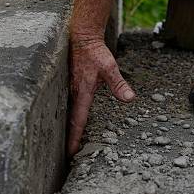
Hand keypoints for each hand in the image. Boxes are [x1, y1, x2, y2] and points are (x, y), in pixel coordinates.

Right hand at [68, 37, 134, 155]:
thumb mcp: (110, 67)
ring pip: (65, 115)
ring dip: (65, 130)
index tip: (71, 152)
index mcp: (82, 92)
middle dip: (67, 140)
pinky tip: (66, 125)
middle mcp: (72, 94)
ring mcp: (68, 90)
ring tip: (64, 146)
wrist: (81, 36)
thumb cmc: (95, 52)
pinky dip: (66, 118)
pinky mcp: (68, 86)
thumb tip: (129, 98)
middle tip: (66, 157)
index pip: (77, 120)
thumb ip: (118, 84)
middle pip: (68, 122)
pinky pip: (65, 106)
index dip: (74, 138)